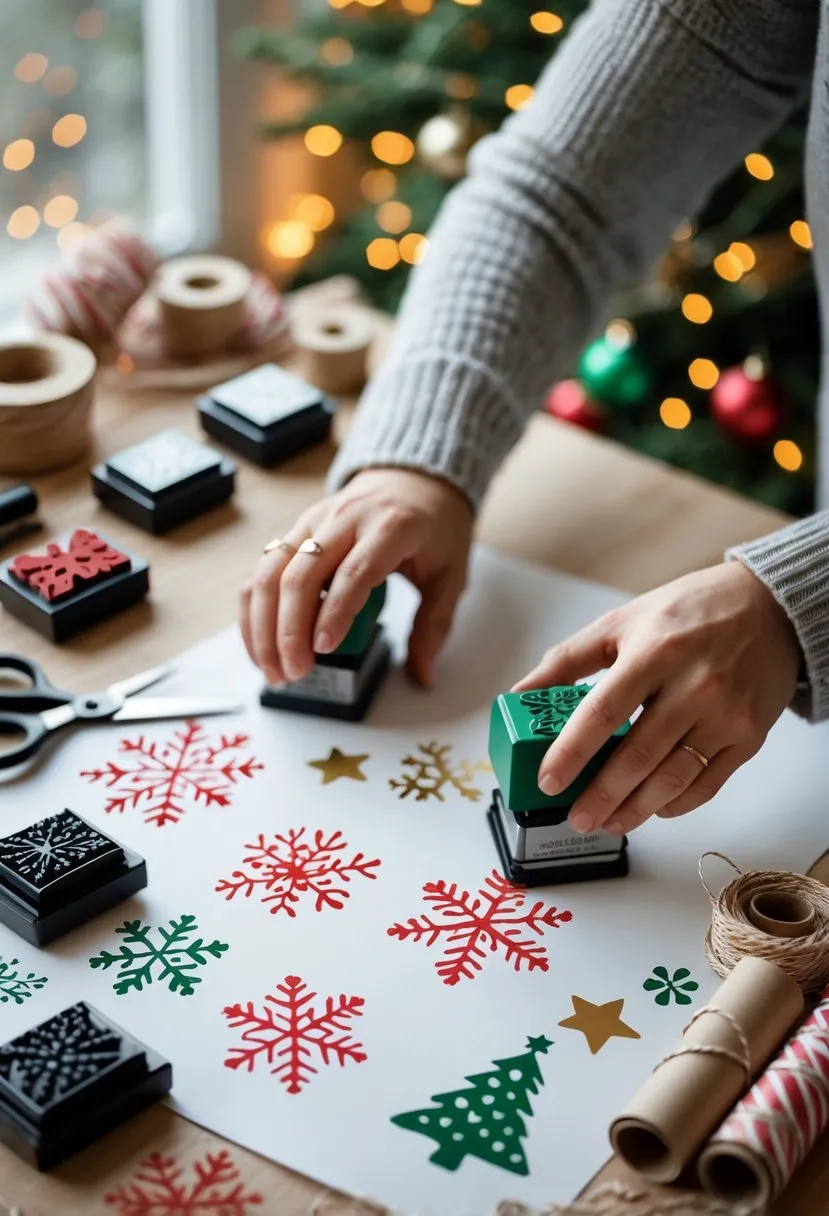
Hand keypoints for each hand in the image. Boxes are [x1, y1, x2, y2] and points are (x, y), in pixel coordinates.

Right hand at [240, 467, 473, 687]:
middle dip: (289, 630)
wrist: (413, 479)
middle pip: (301, 574)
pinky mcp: (295, 531)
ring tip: (273, 670)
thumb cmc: (433, 526)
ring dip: (262, 625)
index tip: (324, 648)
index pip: (354, 571)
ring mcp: (313, 522)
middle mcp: (344, 519)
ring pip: (270, 571)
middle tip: (295, 673)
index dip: (335, 611)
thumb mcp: (451, 574)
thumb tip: (423, 674)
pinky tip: (261, 645)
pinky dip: (254, 611)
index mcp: (390, 526)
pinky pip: (262, 570)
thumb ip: (435, 624)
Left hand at [513, 562, 801, 835]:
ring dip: (636, 809)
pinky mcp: (749, 736)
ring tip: (608, 822)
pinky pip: (708, 783)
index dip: (572, 752)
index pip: (603, 711)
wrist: (770, 608)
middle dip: (601, 796)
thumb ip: (568, 659)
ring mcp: (725, 714)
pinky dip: (677, 804)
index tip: (548, 781)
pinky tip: (653, 808)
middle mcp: (693, 685)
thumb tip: (520, 694)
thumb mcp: (621, 621)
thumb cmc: (689, 612)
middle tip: (576, 818)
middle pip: (638, 755)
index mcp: (654, 651)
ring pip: (674, 778)